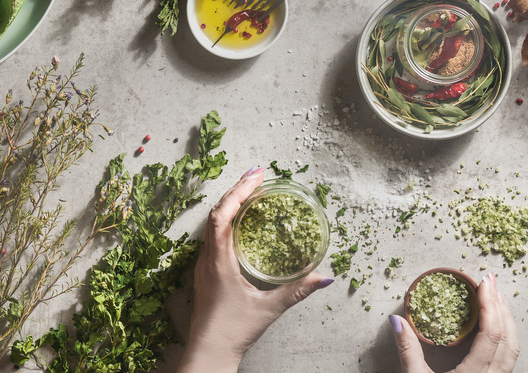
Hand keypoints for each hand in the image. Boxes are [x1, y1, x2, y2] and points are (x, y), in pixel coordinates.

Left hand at [176, 167, 333, 372]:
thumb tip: (324, 277)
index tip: (257, 175)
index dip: (239, 191)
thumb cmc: (232, 330)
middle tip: (258, 176)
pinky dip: (226, 221)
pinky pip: (213, 237)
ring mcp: (203, 265)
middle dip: (236, 191)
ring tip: (250, 193)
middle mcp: (207, 258)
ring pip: (212, 224)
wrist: (207, 352)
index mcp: (219, 260)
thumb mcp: (269, 308)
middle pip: (216, 213)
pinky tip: (240, 223)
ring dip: (230, 204)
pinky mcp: (205, 273)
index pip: (224, 214)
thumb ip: (297, 291)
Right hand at [389, 271, 519, 372]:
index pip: (491, 336)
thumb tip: (396, 320)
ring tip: (494, 299)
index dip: (490, 306)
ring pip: (513, 350)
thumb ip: (407, 351)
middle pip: (509, 340)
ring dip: (506, 321)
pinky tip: (493, 328)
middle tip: (490, 281)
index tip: (483, 282)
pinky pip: (508, 359)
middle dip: (501, 307)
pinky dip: (504, 337)